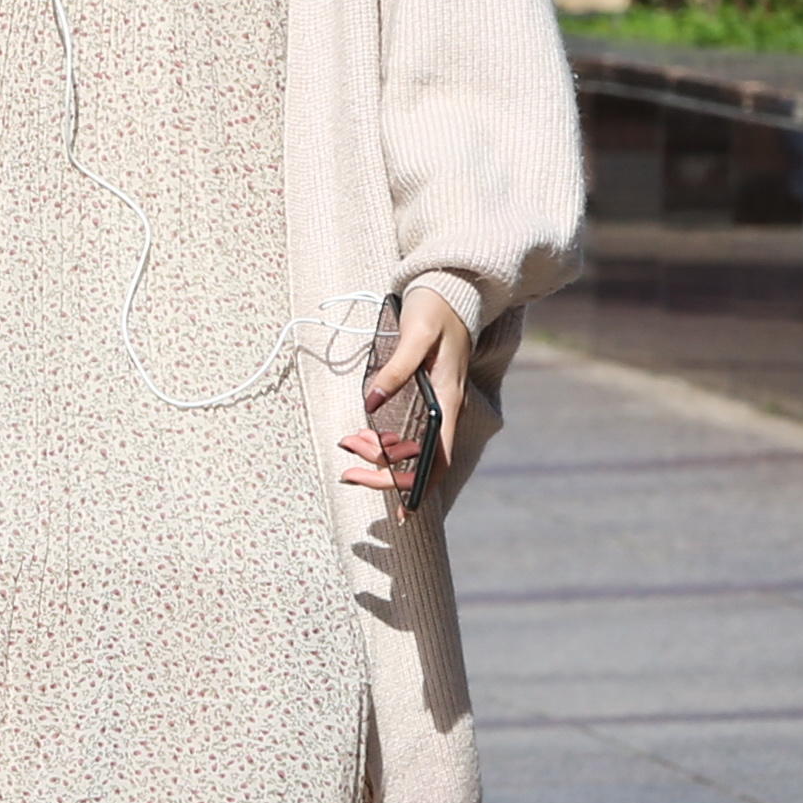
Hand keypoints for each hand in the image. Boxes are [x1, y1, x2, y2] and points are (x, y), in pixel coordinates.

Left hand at [337, 290, 477, 502]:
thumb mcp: (415, 334)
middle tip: (348, 471)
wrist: (453, 289)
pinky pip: (408, 433)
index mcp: (449, 401)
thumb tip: (371, 401)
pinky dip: (384, 440)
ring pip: (410, 450)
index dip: (419, 489)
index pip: (438, 459)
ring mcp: (439, 407)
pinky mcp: (429, 400)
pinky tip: (363, 435)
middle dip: (383, 472)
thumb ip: (395, 370)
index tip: (399, 514)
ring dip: (379, 454)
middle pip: (420, 463)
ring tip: (348, 445)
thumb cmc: (437, 309)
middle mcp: (448, 411)